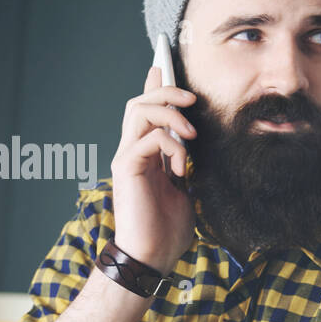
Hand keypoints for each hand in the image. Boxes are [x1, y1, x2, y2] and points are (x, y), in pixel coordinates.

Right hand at [108, 65, 199, 271]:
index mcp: (146, 154)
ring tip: (190, 133)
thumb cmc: (169, 228)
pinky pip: (147, 139)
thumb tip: (194, 144)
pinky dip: (170, 145)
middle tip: (191, 98)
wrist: (154, 256)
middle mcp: (133, 151)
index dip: (155, 86)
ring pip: (138, 111)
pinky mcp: (126, 168)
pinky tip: (181, 166)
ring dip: (168, 113)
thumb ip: (185, 162)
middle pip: (141, 102)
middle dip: (167, 92)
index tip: (164, 65)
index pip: (147, 111)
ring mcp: (127, 158)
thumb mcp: (186, 188)